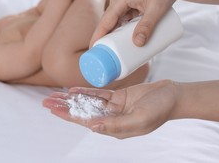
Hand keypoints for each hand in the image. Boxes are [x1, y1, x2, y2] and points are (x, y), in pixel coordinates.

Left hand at [43, 80, 177, 138]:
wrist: (173, 97)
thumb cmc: (159, 110)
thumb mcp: (139, 120)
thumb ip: (116, 126)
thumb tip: (92, 127)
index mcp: (114, 128)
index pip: (85, 121)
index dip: (68, 115)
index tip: (53, 109)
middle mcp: (111, 119)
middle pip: (82, 112)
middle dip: (64, 107)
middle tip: (46, 101)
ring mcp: (114, 108)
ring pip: (87, 103)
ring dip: (70, 99)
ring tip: (54, 96)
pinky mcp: (118, 97)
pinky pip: (98, 95)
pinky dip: (85, 92)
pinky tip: (72, 90)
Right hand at [90, 0, 182, 46]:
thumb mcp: (157, 9)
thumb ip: (147, 25)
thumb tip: (137, 43)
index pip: (105, 21)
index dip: (98, 36)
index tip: (94, 50)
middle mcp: (118, 2)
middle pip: (108, 24)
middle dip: (105, 40)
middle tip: (104, 58)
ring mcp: (123, 5)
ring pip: (115, 25)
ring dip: (113, 38)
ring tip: (113, 54)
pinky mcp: (130, 8)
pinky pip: (122, 23)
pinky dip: (121, 33)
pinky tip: (122, 43)